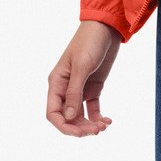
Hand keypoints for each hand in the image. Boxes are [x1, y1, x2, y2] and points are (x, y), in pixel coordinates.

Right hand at [46, 21, 120, 136]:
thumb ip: (75, 92)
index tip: (79, 133)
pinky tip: (107, 121)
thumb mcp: (82, 66)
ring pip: (80, 115)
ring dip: (90, 124)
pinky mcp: (93, 86)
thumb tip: (69, 118)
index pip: (53, 113)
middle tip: (97, 130)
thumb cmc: (90, 42)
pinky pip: (92, 108)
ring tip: (103, 126)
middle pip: (68, 117)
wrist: (107, 27)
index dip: (63, 126)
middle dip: (80, 128)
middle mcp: (66, 88)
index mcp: (57, 83)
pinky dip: (98, 116)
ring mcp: (80, 88)